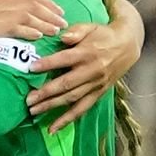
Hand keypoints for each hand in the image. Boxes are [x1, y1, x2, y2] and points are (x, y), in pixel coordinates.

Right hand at [0, 0, 65, 47]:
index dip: (46, 0)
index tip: (58, 10)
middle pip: (31, 1)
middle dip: (50, 12)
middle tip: (62, 22)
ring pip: (28, 14)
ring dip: (44, 23)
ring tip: (55, 31)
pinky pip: (19, 26)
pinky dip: (30, 31)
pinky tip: (38, 36)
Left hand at [27, 21, 141, 132]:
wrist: (127, 46)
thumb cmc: (102, 35)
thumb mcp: (90, 27)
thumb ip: (75, 32)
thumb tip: (62, 37)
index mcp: (87, 53)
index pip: (64, 59)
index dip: (48, 64)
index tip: (31, 68)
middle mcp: (92, 71)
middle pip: (66, 84)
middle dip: (46, 92)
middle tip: (28, 99)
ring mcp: (96, 84)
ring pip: (72, 98)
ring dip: (52, 106)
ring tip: (33, 111)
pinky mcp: (98, 93)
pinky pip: (82, 109)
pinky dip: (68, 119)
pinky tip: (53, 128)